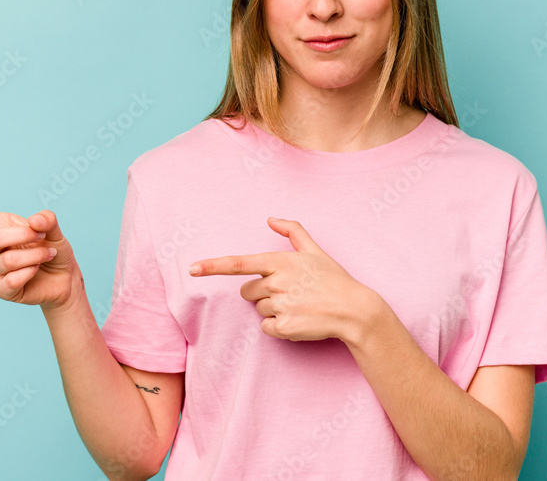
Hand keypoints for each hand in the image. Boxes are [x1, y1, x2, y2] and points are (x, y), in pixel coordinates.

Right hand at [0, 206, 77, 309]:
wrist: (65, 280)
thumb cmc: (55, 251)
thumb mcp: (55, 231)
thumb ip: (47, 220)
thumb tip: (35, 220)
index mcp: (0, 226)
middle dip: (23, 237)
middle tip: (42, 239)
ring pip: (6, 261)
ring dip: (33, 256)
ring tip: (46, 255)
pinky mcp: (2, 290)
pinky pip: (9, 282)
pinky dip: (28, 274)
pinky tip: (36, 272)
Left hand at [188, 217, 382, 343]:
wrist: (354, 310)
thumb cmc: (334, 279)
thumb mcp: (316, 251)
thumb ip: (293, 231)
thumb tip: (270, 218)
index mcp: (280, 262)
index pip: (239, 263)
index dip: (212, 266)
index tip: (192, 269)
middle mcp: (276, 283)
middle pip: (247, 291)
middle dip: (262, 292)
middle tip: (290, 293)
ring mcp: (279, 306)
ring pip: (259, 309)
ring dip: (274, 310)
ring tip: (299, 306)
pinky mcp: (283, 328)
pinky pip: (266, 328)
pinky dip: (279, 327)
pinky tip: (299, 320)